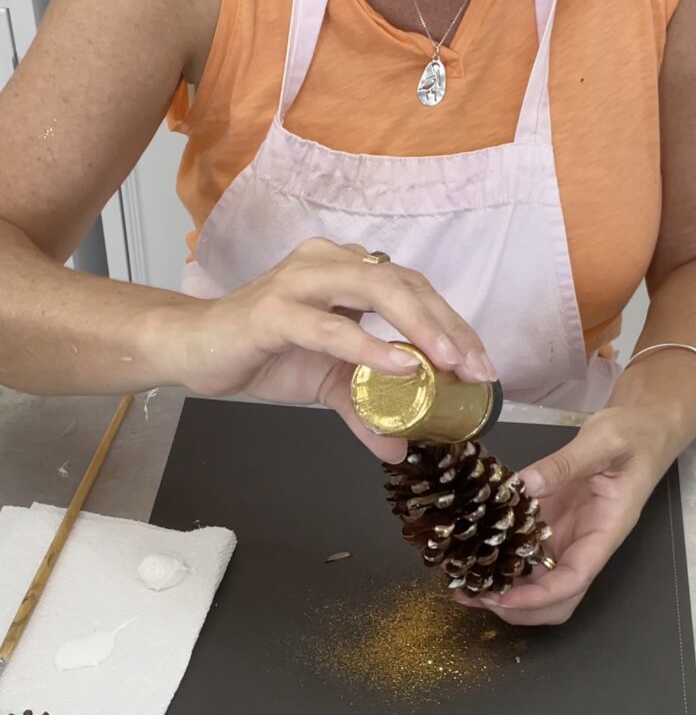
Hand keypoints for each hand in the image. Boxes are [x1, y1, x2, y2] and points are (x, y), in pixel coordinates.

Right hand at [161, 238, 495, 460]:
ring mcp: (300, 282)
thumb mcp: (327, 385)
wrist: (196, 350)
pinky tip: (398, 367)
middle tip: (476, 369)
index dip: (453, 325)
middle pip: (404, 284)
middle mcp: (329, 264)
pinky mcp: (272, 311)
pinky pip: (328, 326)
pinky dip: (366, 346)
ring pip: (374, 289)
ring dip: (418, 327)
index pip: (414, 290)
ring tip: (450, 363)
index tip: (481, 366)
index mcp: (348, 272)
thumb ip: (366, 411)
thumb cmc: (263, 353)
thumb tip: (399, 450)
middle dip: (447, 327)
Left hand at [456, 405, 681, 625]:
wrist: (644, 428)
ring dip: (506, 592)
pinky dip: (503, 563)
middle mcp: (586, 544)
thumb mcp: (603, 441)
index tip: (501, 598)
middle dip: (518, 607)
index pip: (575, 579)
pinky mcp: (553, 525)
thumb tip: (523, 486)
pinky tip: (474, 556)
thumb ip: (564, 464)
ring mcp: (568, 537)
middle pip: (558, 598)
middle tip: (473, 595)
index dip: (538, 597)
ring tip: (464, 585)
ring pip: (540, 583)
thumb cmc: (635, 436)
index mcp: (606, 531)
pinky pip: (529, 555)